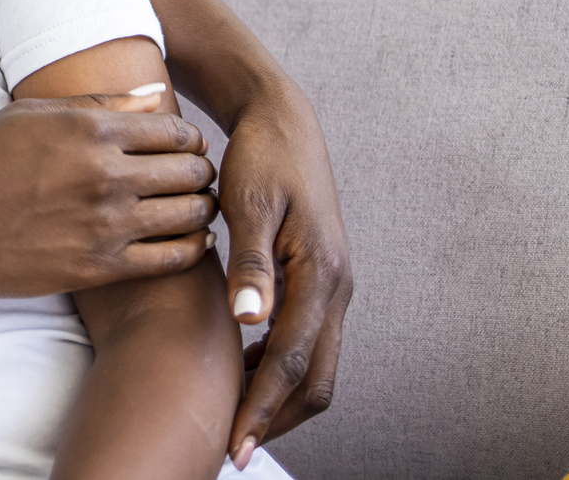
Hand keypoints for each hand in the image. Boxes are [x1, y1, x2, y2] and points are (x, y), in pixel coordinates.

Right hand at [0, 94, 218, 297]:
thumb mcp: (32, 115)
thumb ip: (100, 103)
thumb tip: (156, 96)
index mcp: (92, 130)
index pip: (175, 131)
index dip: (190, 139)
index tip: (188, 147)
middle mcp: (106, 174)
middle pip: (190, 172)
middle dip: (201, 173)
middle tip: (197, 178)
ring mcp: (106, 224)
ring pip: (189, 215)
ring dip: (202, 209)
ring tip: (197, 208)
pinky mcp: (100, 267)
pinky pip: (170, 259)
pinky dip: (191, 249)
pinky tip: (192, 242)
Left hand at [144, 0, 352, 462]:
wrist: (283, 122)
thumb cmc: (262, 159)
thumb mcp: (251, 205)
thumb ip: (251, 264)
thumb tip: (249, 322)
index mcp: (321, 273)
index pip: (294, 362)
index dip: (263, 407)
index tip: (233, 443)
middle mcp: (336, 287)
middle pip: (316, 379)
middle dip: (276, 418)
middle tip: (231, 446)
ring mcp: (332, 287)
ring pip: (316, 366)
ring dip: (279, 397)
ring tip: (233, 418)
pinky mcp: (319, 281)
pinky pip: (308, 342)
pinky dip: (280, 369)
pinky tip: (242, 370)